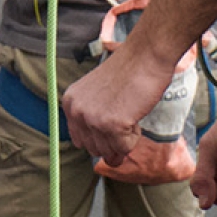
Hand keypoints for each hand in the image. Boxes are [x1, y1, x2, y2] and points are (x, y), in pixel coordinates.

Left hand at [60, 42, 176, 166]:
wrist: (146, 55)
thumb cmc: (128, 72)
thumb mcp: (99, 96)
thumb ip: (95, 124)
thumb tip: (109, 161)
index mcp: (70, 103)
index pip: (81, 140)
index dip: (100, 135)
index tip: (113, 118)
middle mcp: (77, 111)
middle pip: (94, 149)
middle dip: (113, 138)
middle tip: (125, 111)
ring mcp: (93, 118)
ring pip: (109, 151)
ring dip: (124, 138)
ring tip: (129, 110)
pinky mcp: (112, 124)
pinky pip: (125, 148)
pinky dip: (135, 136)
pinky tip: (135, 112)